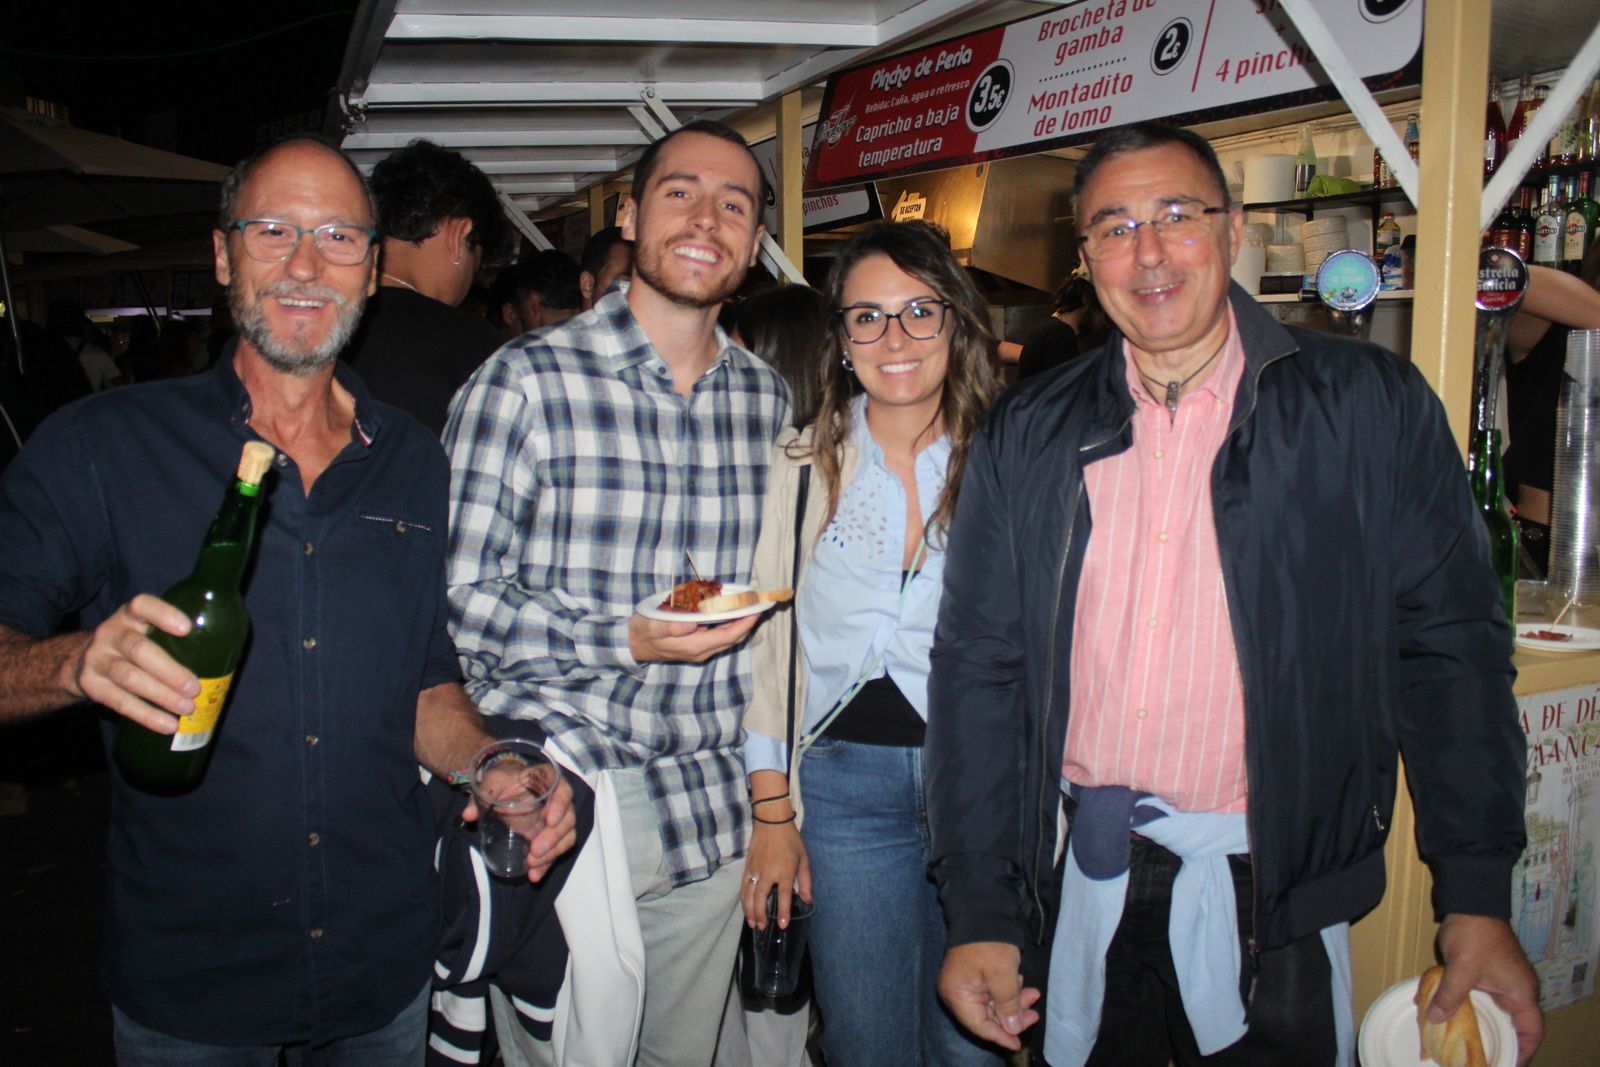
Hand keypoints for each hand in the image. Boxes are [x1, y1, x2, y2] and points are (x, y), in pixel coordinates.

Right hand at [69, 594, 198, 731]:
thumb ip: (174, 636)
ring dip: (162, 695)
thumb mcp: (146, 629)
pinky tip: (167, 724)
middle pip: (138, 650)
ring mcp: (97, 660)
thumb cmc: (134, 644)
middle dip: (170, 671)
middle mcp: (110, 633)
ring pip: (129, 678)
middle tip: (195, 688)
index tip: (187, 628)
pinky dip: (146, 716)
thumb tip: (226, 655)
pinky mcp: (91, 685)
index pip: (142, 606)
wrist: (81, 660)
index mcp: (130, 615)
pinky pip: (120, 703)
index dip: (163, 614)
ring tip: (187, 708)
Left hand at [462, 772, 577, 883]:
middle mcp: (558, 800)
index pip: (562, 789)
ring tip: (532, 864)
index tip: (549, 820)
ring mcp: (559, 819)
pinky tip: (534, 875)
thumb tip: (469, 814)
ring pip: (567, 836)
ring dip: (552, 853)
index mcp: (547, 781)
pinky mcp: (554, 836)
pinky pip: (558, 851)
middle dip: (553, 837)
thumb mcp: (492, 782)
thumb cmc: (503, 782)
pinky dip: (547, 865)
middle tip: (535, 850)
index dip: (559, 804)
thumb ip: (482, 795)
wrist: (507, 788)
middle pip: (568, 818)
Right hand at [628, 611, 759, 663]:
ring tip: (748, 606)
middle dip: (747, 622)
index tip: (756, 609)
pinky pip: (718, 636)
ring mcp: (699, 650)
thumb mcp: (653, 626)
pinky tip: (729, 612)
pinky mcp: (696, 646)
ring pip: (727, 638)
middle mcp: (701, 651)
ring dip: (739, 624)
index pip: (728, 635)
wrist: (632, 645)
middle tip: (757, 604)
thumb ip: (672, 625)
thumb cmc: (643, 632)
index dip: (745, 623)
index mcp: (694, 646)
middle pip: (732, 638)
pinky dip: (728, 624)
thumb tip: (693, 623)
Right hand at [741, 820, 810, 929]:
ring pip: (749, 894)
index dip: (782, 911)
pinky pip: (743, 887)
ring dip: (750, 911)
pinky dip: (743, 900)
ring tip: (753, 924)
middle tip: (762, 928)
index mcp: (785, 870)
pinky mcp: (747, 867)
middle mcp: (769, 872)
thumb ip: (806, 882)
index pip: (783, 895)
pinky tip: (746, 909)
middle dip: (761, 915)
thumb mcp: (804, 859)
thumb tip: (808, 901)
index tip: (782, 925)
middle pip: (761, 898)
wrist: (771, 822)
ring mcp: (756, 870)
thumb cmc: (791, 841)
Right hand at [938, 941, 1040, 1050]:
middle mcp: (956, 992)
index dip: (1000, 1036)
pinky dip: (1008, 992)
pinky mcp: (974, 975)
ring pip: (991, 1004)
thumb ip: (1008, 1005)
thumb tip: (1012, 1029)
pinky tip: (1021, 984)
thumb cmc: (990, 943)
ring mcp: (964, 983)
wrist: (984, 910)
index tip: (1018, 1042)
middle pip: (986, 1016)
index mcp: (956, 994)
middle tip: (1034, 1014)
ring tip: (1033, 994)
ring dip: (1013, 1002)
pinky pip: (991, 992)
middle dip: (1012, 1016)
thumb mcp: (1003, 975)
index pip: (979, 1025)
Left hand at [1431, 914, 1541, 1065]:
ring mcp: (1502, 980)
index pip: (1531, 1031)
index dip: (1523, 1050)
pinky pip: (1478, 995)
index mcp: (1522, 992)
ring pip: (1492, 1010)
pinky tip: (1445, 1011)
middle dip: (1496, 1040)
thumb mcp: (1462, 968)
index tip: (1507, 1062)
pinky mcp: (1486, 972)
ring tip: (1458, 1037)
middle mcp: (1516, 989)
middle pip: (1511, 1024)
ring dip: (1476, 1021)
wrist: (1470, 901)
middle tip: (1479, 1054)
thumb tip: (1436, 1019)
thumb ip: (1449, 996)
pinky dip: (1465, 1004)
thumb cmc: (1475, 934)